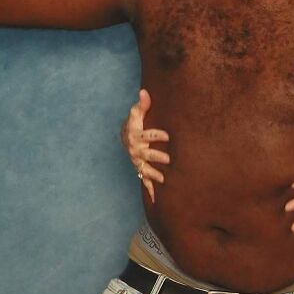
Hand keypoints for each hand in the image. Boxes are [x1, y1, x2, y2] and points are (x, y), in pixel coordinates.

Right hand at [120, 89, 169, 203]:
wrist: (125, 137)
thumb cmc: (135, 123)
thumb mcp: (137, 113)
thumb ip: (142, 104)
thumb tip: (144, 92)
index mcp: (135, 135)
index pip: (146, 135)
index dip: (156, 135)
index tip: (167, 136)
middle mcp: (135, 150)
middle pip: (146, 154)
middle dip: (156, 157)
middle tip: (169, 160)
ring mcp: (137, 161)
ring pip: (145, 169)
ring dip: (154, 174)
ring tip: (164, 179)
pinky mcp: (140, 169)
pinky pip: (145, 180)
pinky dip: (150, 190)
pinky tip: (156, 200)